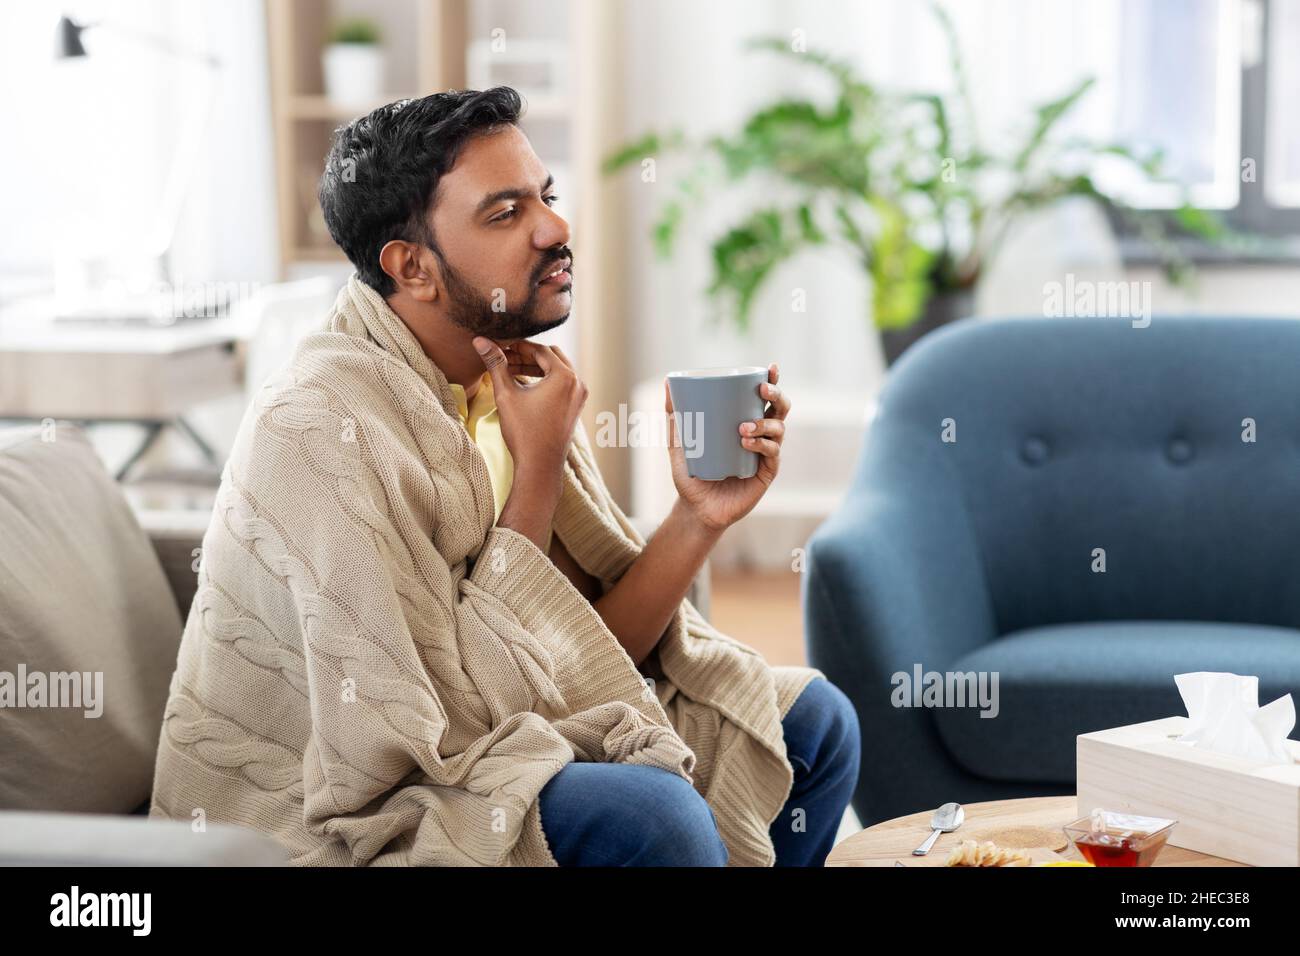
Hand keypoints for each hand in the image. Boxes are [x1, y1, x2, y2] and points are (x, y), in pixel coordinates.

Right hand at [473, 337, 586, 477]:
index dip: (518, 346)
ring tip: (510, 371)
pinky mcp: (576, 408)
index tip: (500, 346)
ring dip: (535, 368)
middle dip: (527, 355)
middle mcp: (577, 383)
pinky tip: (524, 385)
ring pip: (556, 371)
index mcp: (565, 376)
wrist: (539, 466)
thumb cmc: (524, 432)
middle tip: (505, 357)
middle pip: (551, 357)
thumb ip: (495, 364)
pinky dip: (544, 380)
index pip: (540, 350)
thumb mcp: (506, 393)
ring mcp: (579, 396)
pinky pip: (561, 385)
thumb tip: (480, 340)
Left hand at [664, 362, 788, 533]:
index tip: (770, 367)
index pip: (765, 398)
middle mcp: (761, 436)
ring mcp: (766, 455)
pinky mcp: (766, 474)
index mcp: (746, 422)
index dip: (773, 381)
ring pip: (778, 430)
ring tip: (742, 428)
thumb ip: (674, 414)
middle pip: (780, 409)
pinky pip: (772, 454)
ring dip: (763, 423)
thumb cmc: (691, 473)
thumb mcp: (679, 441)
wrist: (695, 509)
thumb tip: (667, 382)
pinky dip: (762, 445)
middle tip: (761, 390)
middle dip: (776, 395)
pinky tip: (746, 443)